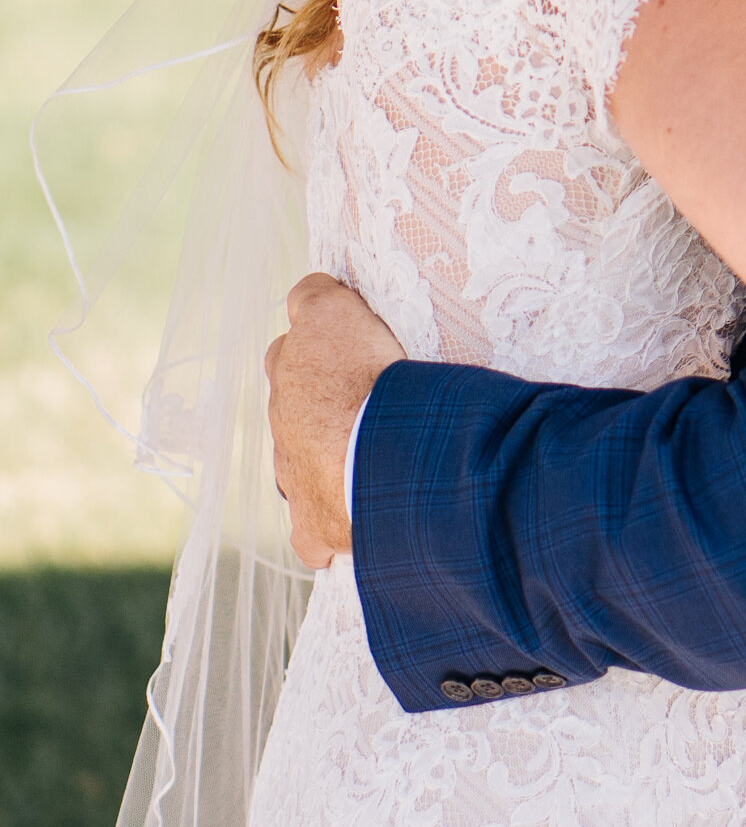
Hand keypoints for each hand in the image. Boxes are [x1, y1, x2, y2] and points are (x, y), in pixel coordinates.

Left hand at [265, 273, 403, 568]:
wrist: (382, 454)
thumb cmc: (365, 378)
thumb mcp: (335, 312)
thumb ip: (316, 297)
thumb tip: (309, 292)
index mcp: (286, 378)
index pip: (287, 353)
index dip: (321, 352)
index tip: (350, 355)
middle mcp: (281, 430)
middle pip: (292, 414)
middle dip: (319, 411)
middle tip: (364, 408)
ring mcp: (294, 482)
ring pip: (301, 472)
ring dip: (326, 466)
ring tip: (367, 463)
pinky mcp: (313, 529)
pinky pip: (314, 534)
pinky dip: (330, 529)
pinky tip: (355, 522)